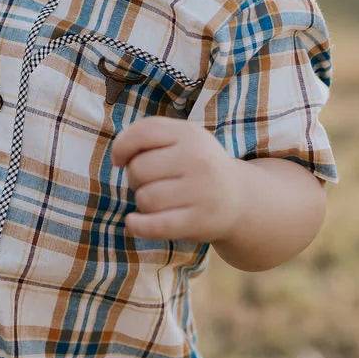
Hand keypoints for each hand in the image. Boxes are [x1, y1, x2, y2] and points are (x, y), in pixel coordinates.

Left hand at [110, 116, 242, 242]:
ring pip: (145, 198)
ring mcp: (202, 191)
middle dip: (136, 178)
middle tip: (154, 183)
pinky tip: (133, 222)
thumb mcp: (182, 140)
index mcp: (190, 134)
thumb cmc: (197, 166)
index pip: (142, 133)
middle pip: (138, 169)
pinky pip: (155, 225)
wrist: (240, 199)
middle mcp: (199, 159)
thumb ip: (148, 136)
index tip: (119, 160)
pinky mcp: (200, 221)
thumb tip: (118, 156)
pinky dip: (137, 225)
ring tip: (160, 200)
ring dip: (143, 202)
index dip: (121, 146)